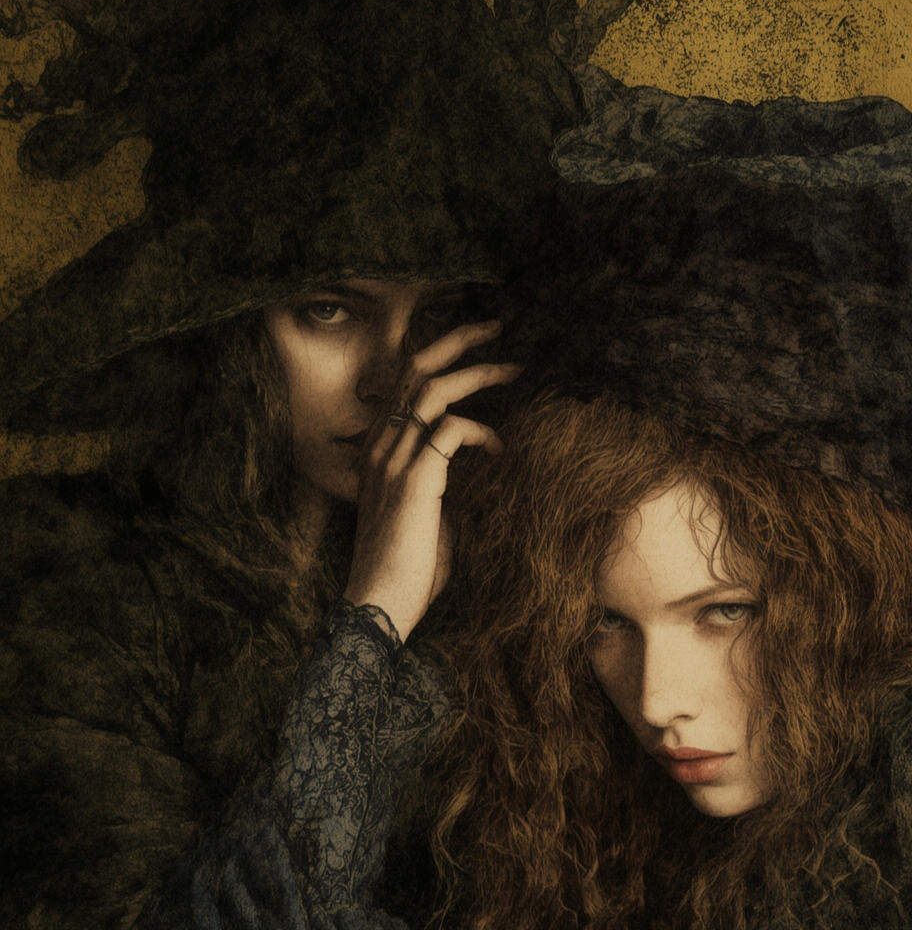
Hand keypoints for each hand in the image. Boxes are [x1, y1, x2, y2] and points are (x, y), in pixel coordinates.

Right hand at [343, 320, 517, 642]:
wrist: (381, 603)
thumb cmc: (409, 566)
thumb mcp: (427, 510)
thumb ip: (445, 477)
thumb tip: (487, 457)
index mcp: (379, 448)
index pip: (404, 380)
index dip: (440, 352)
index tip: (478, 341)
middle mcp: (380, 445)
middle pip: (415, 367)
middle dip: (459, 339)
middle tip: (499, 326)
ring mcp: (393, 460)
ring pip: (433, 389)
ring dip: (479, 373)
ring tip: (515, 369)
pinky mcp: (414, 481)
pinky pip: (453, 430)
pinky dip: (483, 432)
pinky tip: (501, 451)